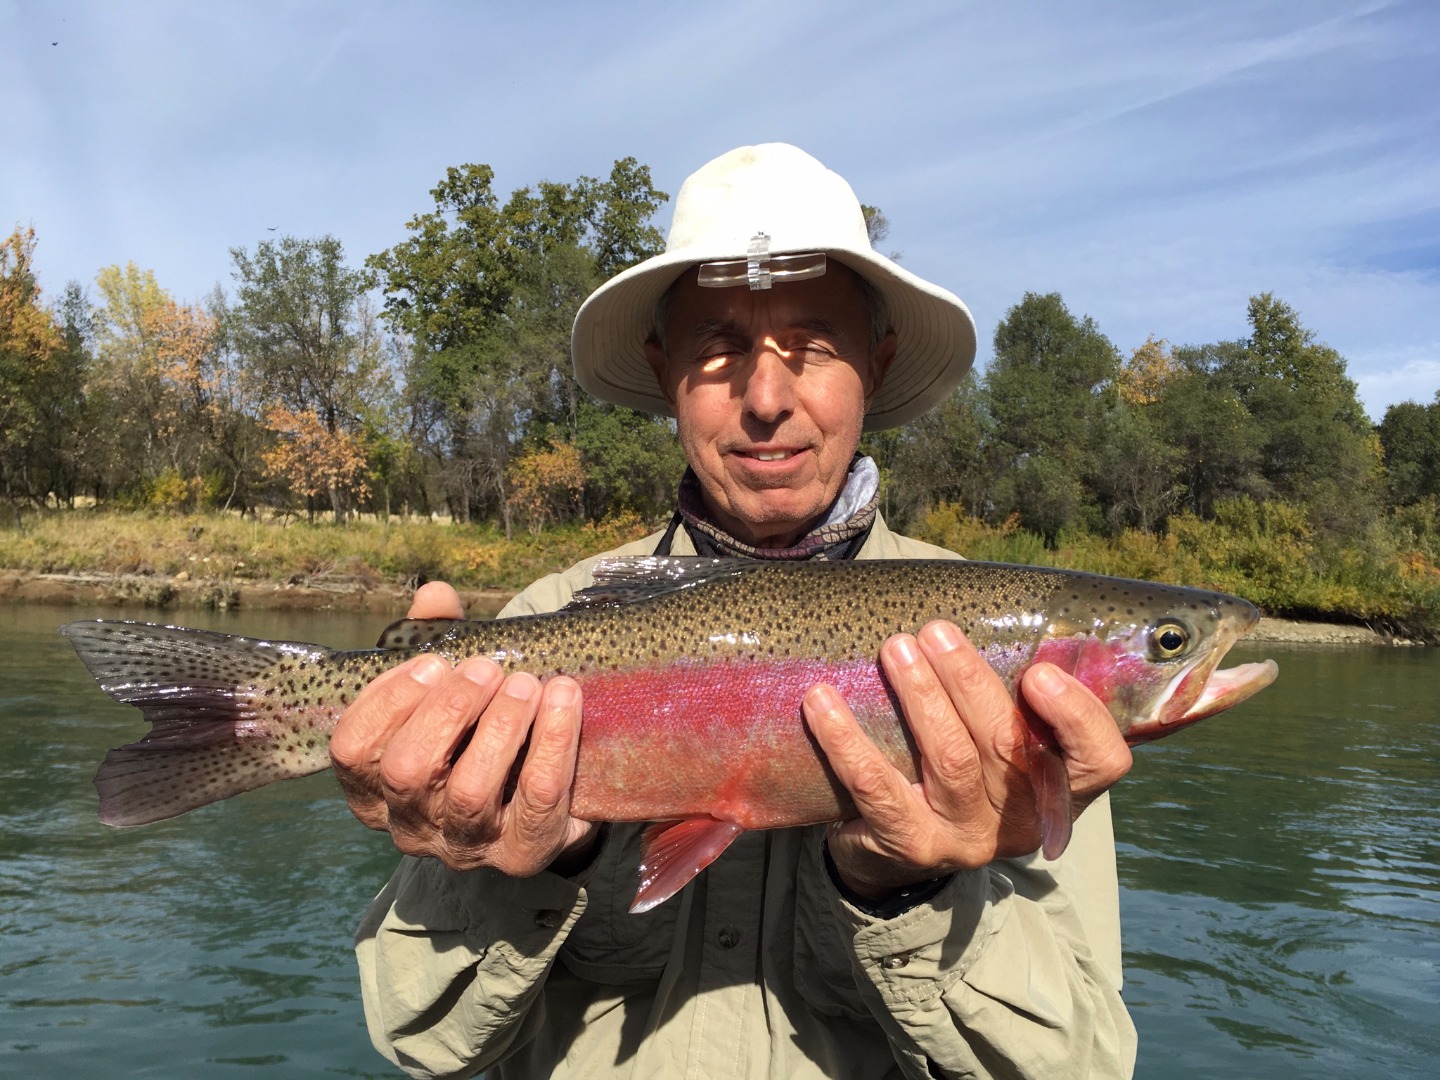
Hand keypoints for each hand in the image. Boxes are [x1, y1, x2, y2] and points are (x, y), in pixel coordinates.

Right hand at [329, 581, 599, 874]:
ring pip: (470, 791)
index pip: (351, 751)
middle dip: (448, 709)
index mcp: (375, 784)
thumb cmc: (479, 729)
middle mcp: (410, 823)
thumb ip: (435, 638)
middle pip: (407, 771)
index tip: (429, 662)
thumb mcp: (450, 686)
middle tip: (486, 668)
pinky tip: (564, 700)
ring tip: (526, 684)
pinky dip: (552, 742)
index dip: (384, 702)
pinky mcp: (522, 853)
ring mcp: (465, 845)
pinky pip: (536, 800)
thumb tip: (434, 595)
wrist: (546, 793)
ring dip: (500, 726)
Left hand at [803, 620, 1131, 901]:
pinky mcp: (910, 844)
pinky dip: (847, 740)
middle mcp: (1018, 819)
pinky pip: (876, 787)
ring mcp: (965, 837)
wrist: (895, 847)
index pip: (1099, 760)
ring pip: (948, 758)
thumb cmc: (956, 765)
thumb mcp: (995, 740)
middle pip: (1004, 744)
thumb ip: (1008, 693)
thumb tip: (991, 605)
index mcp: (1056, 788)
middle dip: (969, 679)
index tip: (1038, 673)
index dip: (1078, 718)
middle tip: (936, 630)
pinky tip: (822, 702)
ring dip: (919, 696)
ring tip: (894, 648)